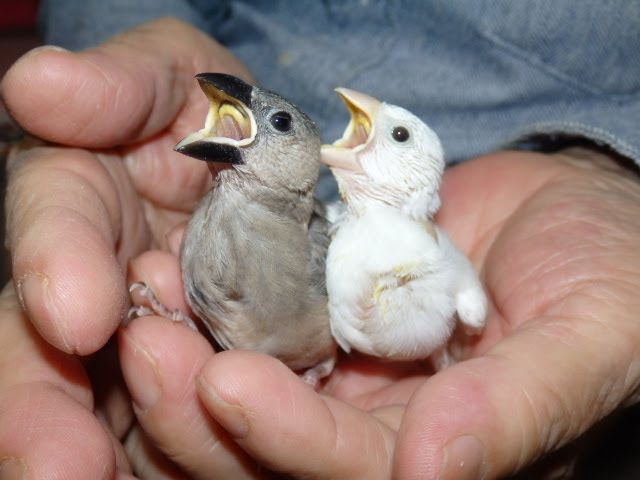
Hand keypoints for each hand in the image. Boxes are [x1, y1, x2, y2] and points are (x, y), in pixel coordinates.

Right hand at [1, 17, 253, 477]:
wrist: (277, 170)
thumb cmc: (214, 113)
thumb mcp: (172, 80)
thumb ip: (116, 88)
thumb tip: (40, 82)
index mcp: (82, 212)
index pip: (52, 235)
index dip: (55, 267)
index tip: (76, 311)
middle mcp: (100, 293)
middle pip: (48, 359)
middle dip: (44, 413)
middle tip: (58, 467)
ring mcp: (152, 346)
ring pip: (118, 410)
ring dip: (142, 441)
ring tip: (132, 467)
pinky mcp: (216, 379)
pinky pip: (202, 429)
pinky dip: (209, 450)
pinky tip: (222, 468)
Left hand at [122, 147, 639, 478]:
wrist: (580, 211)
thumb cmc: (613, 275)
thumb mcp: (590, 340)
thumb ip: (518, 408)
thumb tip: (437, 468)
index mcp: (442, 451)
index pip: (348, 471)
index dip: (288, 439)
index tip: (226, 383)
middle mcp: (380, 421)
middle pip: (270, 444)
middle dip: (201, 404)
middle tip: (148, 339)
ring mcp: (347, 360)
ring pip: (250, 374)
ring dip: (192, 341)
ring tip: (151, 288)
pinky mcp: (326, 302)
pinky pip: (262, 308)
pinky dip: (220, 289)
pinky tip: (181, 255)